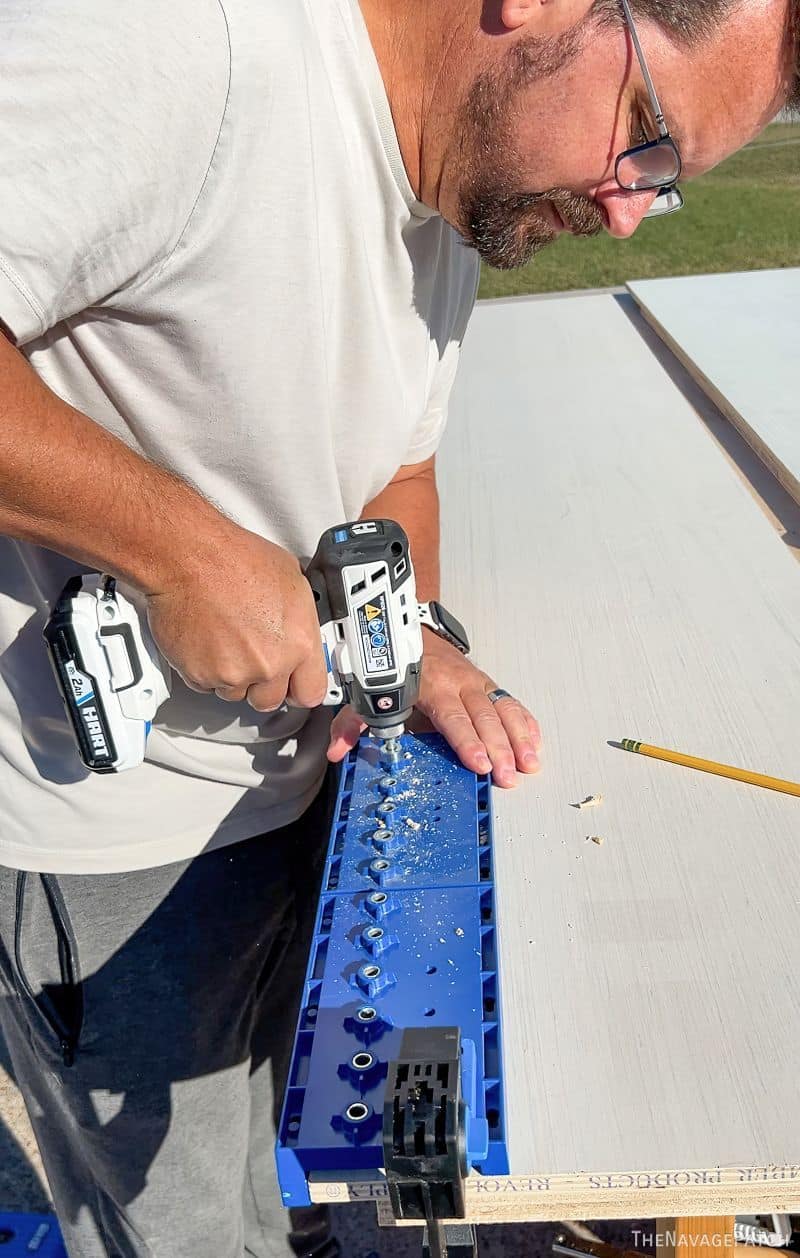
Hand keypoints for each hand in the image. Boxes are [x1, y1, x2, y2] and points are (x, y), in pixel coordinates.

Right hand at [145, 525, 327, 710]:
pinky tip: (207, 639)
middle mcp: (270, 664)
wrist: (190, 558)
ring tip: (225, 637)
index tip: (293, 685)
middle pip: (270, 700)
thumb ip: (298, 619)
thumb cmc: (235, 559)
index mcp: (299, 643)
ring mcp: (235, 674)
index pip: (311, 693)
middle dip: (262, 684)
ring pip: (236, 693)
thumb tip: (299, 629)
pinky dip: (205, 669)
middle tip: (251, 655)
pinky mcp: (201, 676)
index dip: (300, 689)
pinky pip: (206, 686)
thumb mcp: (292, 580)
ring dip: (232, 675)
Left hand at [328, 633, 540, 787]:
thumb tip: (338, 751)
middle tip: (508, 775)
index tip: (479, 763)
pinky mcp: (487, 683)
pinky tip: (535, 743)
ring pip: (503, 710)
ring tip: (530, 764)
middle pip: (484, 718)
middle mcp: (459, 683)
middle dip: (499, 748)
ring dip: (519, 738)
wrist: (409, 628)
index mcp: (431, 686)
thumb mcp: (367, 692)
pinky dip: (525, 722)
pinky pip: (510, 702)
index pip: (453, 717)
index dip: (467, 741)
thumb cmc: (393, 667)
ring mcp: (476, 682)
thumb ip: (353, 723)